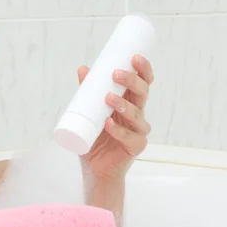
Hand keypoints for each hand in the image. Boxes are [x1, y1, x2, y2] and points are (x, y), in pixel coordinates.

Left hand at [79, 55, 153, 180]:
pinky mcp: (135, 147)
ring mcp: (138, 131)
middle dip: (132, 82)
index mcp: (130, 102)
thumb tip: (82, 68)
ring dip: (123, 105)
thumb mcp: (88, 111)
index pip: (143, 83)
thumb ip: (87, 92)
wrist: (94, 168)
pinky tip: (108, 124)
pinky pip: (129, 137)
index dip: (143, 70)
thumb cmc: (95, 138)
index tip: (134, 58)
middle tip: (116, 74)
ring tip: (108, 98)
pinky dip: (118, 130)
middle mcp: (137, 115)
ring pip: (137, 115)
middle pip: (142, 94)